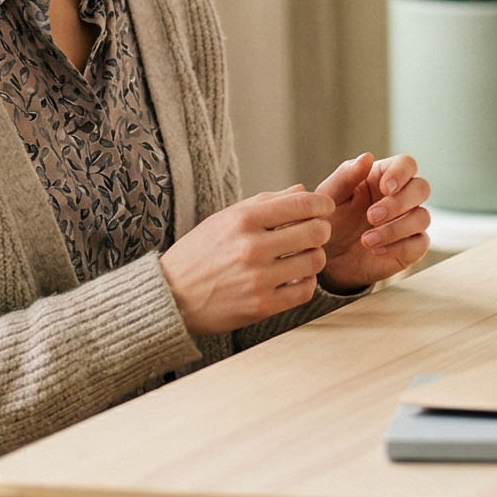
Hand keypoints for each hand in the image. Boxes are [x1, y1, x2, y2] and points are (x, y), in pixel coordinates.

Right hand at [159, 187, 334, 334]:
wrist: (171, 296)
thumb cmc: (199, 254)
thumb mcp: (224, 218)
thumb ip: (265, 202)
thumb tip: (302, 189)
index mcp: (242, 220)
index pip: (301, 204)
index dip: (322, 204)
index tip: (325, 208)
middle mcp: (251, 247)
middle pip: (316, 232)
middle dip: (321, 230)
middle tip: (315, 233)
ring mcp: (257, 279)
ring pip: (315, 261)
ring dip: (314, 257)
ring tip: (303, 256)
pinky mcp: (262, 306)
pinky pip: (305, 290)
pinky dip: (306, 282)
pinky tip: (295, 277)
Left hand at [316, 151, 432, 291]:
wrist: (327, 258)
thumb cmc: (329, 221)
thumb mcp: (329, 198)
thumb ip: (345, 176)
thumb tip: (367, 156)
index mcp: (382, 177)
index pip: (406, 164)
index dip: (401, 173)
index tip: (385, 188)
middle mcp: (400, 197)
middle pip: (421, 188)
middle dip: (400, 202)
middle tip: (371, 217)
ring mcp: (408, 222)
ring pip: (423, 217)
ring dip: (397, 228)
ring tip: (366, 241)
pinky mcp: (410, 247)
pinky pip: (420, 244)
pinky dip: (400, 247)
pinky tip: (377, 251)